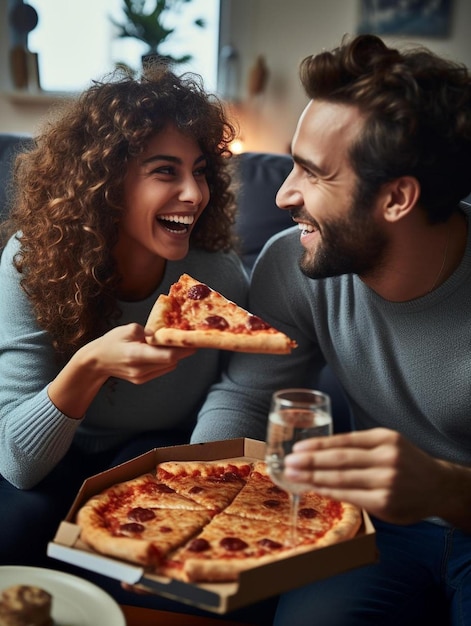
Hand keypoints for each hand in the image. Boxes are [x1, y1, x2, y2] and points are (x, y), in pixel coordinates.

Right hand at [48, 323, 195, 418]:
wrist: (96, 362)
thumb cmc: (111, 342)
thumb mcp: (128, 330)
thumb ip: (148, 332)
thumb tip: (163, 334)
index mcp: (136, 355)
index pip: (167, 356)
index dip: (183, 349)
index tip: (193, 340)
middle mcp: (141, 369)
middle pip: (171, 362)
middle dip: (183, 350)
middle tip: (193, 338)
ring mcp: (142, 377)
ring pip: (169, 366)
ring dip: (176, 355)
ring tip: (180, 342)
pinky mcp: (142, 380)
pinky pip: (162, 369)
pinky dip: (167, 360)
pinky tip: (166, 350)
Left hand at [283, 427, 445, 524]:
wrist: (439, 486)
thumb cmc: (407, 463)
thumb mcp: (389, 443)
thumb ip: (361, 446)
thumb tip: (321, 450)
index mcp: (385, 439)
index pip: (344, 441)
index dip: (318, 445)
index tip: (298, 448)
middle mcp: (387, 458)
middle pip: (340, 459)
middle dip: (310, 461)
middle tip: (289, 462)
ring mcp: (386, 482)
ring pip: (342, 479)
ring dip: (314, 477)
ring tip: (294, 475)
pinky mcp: (385, 503)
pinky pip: (350, 497)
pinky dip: (329, 492)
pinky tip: (314, 489)